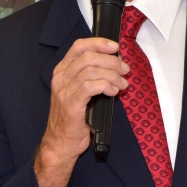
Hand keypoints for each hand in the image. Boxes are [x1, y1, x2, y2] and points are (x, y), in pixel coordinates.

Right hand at [40, 37, 129, 159]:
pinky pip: (90, 87)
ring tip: (122, 84)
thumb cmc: (73, 118)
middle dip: (111, 61)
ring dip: (112, 75)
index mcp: (62, 71)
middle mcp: (61, 78)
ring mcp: (64, 91)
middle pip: (88, 57)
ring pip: (91, 70)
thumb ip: (92, 76)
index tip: (115, 47)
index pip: (79, 46)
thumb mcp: (80, 91)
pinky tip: (114, 92)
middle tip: (125, 70)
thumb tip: (116, 65)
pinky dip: (106, 86)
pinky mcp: (70, 104)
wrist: (61, 143)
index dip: (99, 43)